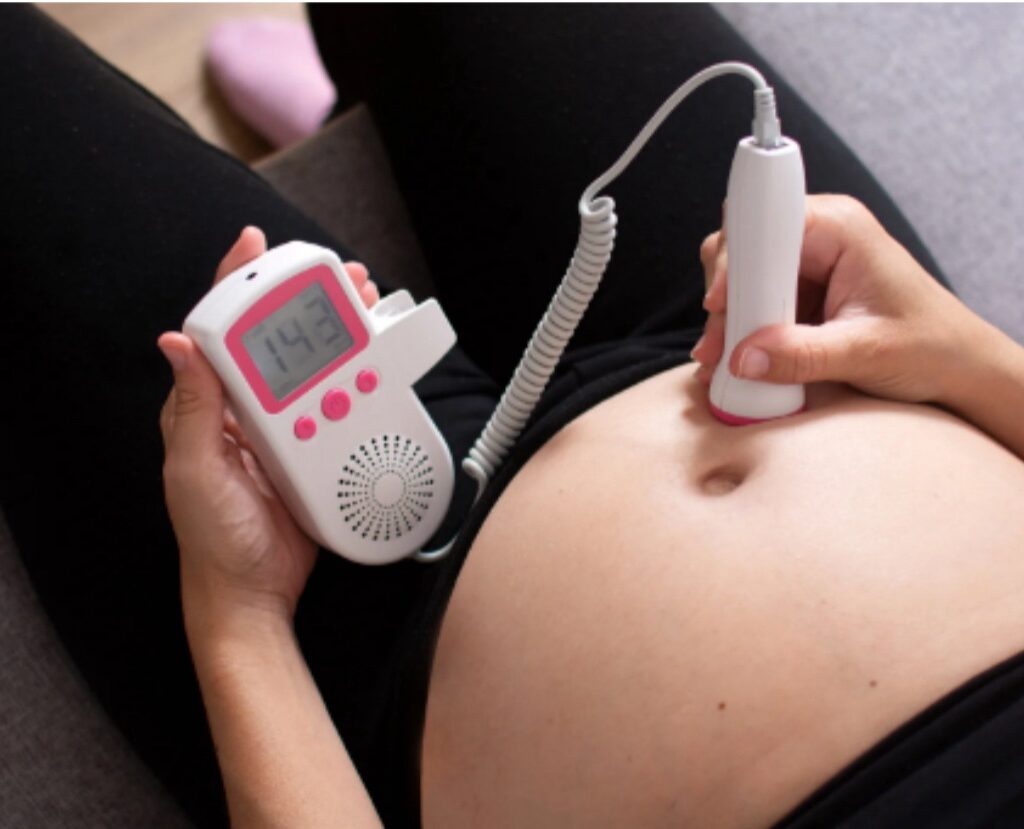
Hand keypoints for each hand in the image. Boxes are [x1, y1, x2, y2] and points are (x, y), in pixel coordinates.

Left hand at [158, 227, 378, 624]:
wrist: (254, 594)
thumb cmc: (213, 539)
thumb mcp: (194, 472)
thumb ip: (192, 410)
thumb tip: (177, 345)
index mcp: (207, 408)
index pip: (220, 332)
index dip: (237, 284)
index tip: (256, 244)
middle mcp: (245, 412)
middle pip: (277, 340)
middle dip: (303, 300)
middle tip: (336, 278)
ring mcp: (283, 431)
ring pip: (313, 369)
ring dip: (339, 335)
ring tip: (364, 309)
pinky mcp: (314, 451)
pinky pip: (336, 407)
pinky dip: (356, 382)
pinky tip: (375, 367)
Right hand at [691, 194, 982, 404]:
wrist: (956, 366)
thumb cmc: (929, 346)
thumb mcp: (864, 352)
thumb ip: (800, 355)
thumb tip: (741, 358)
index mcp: (839, 228)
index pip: (765, 221)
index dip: (736, 259)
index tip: (720, 301)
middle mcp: (818, 237)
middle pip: (742, 247)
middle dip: (724, 297)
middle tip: (720, 343)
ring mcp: (805, 265)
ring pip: (740, 278)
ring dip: (727, 320)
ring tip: (722, 360)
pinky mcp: (798, 293)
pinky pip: (753, 303)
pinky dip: (739, 331)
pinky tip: (735, 360)